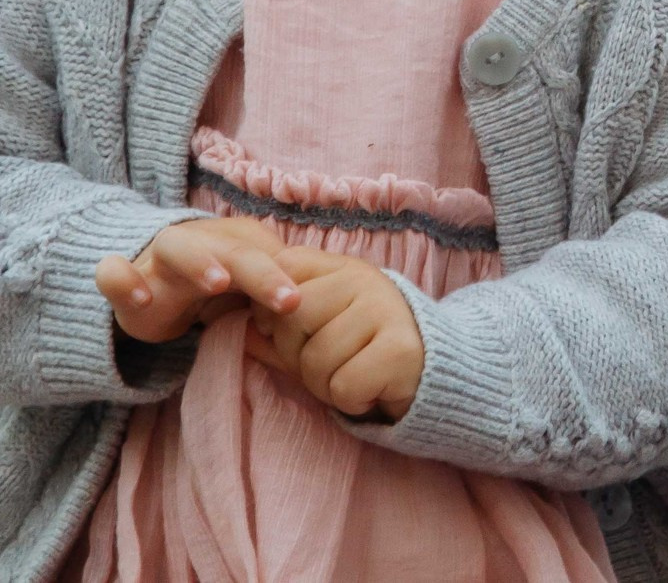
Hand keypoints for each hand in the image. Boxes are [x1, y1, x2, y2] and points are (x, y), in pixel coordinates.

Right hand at [96, 217, 301, 343]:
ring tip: (219, 283)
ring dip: (200, 261)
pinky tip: (140, 297)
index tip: (313, 303)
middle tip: (288, 300)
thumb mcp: (245, 289)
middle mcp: (202, 242)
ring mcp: (159, 258)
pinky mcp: (125, 278)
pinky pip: (114, 271)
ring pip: (177, 246)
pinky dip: (122, 279)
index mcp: (237, 243)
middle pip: (235, 250)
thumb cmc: (212, 287)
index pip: (271, 255)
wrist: (148, 284)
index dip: (292, 276)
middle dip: (262, 273)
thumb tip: (322, 308)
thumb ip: (275, 292)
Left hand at [246, 246, 424, 419]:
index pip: (287, 267)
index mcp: (342, 268)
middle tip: (326, 366)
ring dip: (325, 385)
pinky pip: (344, 385)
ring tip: (350, 379)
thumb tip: (233, 325)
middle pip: (293, 318)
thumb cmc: (364, 350)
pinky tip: (370, 391)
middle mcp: (364, 281)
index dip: (273, 309)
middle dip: (297, 357)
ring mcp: (385, 311)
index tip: (288, 333)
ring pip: (316, 358)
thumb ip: (278, 328)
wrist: (434, 372)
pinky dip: (351, 400)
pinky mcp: (400, 350)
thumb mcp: (320, 331)